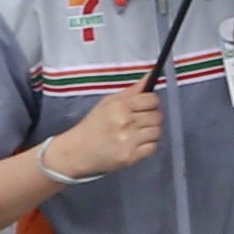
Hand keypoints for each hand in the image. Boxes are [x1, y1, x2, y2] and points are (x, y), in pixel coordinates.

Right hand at [42, 86, 163, 182]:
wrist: (76, 152)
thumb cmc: (93, 125)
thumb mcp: (107, 103)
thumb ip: (131, 91)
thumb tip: (150, 76)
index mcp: (119, 106)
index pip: (152, 100)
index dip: (151, 103)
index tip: (144, 108)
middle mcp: (126, 122)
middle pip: (157, 116)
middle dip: (151, 118)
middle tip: (138, 123)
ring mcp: (129, 141)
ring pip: (157, 132)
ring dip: (150, 133)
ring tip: (137, 135)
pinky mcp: (130, 156)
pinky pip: (153, 148)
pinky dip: (147, 146)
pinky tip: (135, 145)